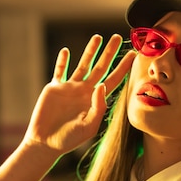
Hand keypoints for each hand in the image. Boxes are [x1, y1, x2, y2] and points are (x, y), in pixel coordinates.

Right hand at [23, 34, 135, 156]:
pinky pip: (59, 71)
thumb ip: (98, 107)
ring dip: (90, 51)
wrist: (47, 143)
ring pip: (82, 65)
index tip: (133, 55)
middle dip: (110, 53)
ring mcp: (70, 88)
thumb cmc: (69, 139)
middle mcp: (85, 91)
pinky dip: (62, 61)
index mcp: (96, 101)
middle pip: (101, 68)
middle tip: (118, 37)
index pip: (114, 80)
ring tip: (97, 37)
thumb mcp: (89, 126)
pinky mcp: (54, 88)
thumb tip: (102, 85)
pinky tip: (66, 51)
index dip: (123, 68)